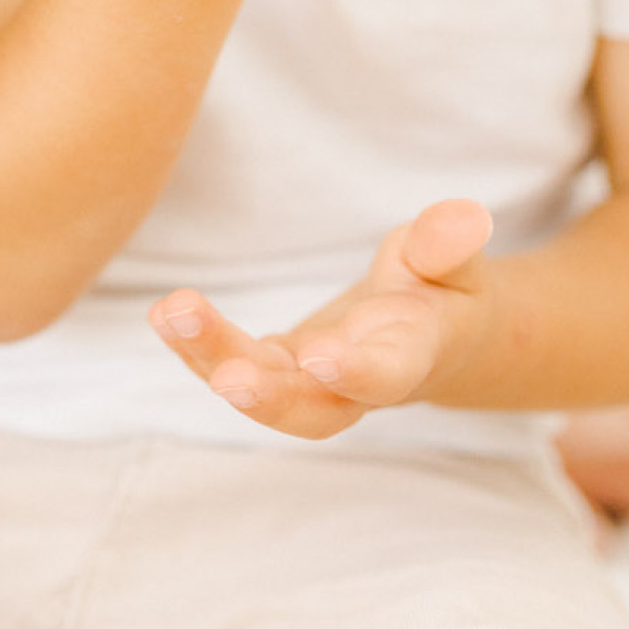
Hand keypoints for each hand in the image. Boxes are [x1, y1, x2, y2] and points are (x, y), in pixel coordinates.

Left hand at [150, 197, 493, 439]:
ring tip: (172, 313)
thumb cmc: (442, 289)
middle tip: (226, 379)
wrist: (431, 334)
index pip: (386, 376)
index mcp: (412, 358)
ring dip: (213, 359)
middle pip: (312, 411)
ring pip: (262, 390)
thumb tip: (465, 217)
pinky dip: (198, 346)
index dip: (358, 372)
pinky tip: (163, 314)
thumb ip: (450, 244)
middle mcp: (355, 384)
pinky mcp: (279, 367)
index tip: (324, 355)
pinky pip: (235, 365)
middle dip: (269, 399)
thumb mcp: (455, 260)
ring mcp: (312, 381)